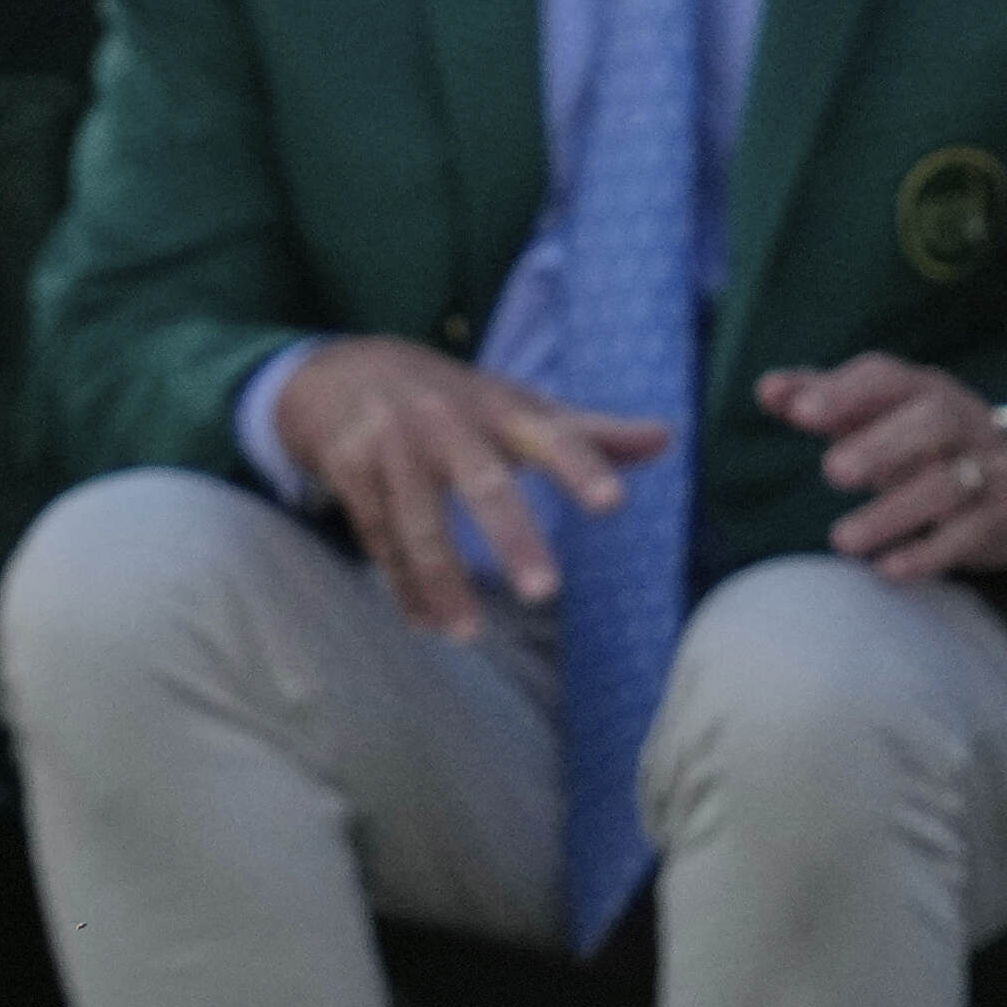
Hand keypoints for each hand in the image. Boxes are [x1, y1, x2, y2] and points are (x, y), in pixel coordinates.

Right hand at [266, 335, 673, 644]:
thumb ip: (587, 432)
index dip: (581, 469)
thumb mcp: (516, 405)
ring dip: (441, 579)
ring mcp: (391, 444)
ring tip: (468, 634)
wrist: (339, 371)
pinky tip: (426, 622)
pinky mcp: (349, 470)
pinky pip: (377, 535)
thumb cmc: (452, 400)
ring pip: (417, 519)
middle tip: (544, 593)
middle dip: (510, 536)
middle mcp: (445, 421)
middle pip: (482, 481)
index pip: (550, 437)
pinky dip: (402, 583)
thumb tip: (667, 440)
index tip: (613, 506)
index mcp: (498, 408)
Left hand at [762, 353, 1006, 585]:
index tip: (799, 412)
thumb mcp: (885, 416)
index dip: (844, 392)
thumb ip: (826, 400)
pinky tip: (887, 570)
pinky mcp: (1005, 518)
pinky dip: (929, 553)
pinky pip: (972, 534)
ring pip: (949, 486)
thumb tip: (766, 390)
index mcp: (926, 390)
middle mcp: (964, 423)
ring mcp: (991, 469)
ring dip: (893, 513)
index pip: (887, 379)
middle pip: (932, 424)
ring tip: (842, 540)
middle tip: (832, 471)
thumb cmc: (928, 443)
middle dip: (881, 446)